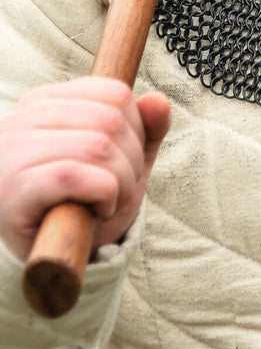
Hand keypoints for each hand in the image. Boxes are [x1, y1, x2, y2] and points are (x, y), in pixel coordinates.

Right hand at [0, 78, 170, 261]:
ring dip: (121, 183)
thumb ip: (145, 129)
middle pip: (110, 121)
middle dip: (133, 161)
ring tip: (108, 202)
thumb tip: (158, 100)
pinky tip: (96, 211)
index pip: (113, 92)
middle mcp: (24, 118)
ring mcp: (14, 151)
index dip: (138, 128)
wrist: (45, 256)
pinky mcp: (14, 188)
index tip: (127, 160)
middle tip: (120, 190)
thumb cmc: (81, 201)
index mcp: (46, 101)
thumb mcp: (121, 161)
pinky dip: (102, 195)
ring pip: (98, 147)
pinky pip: (75, 176)